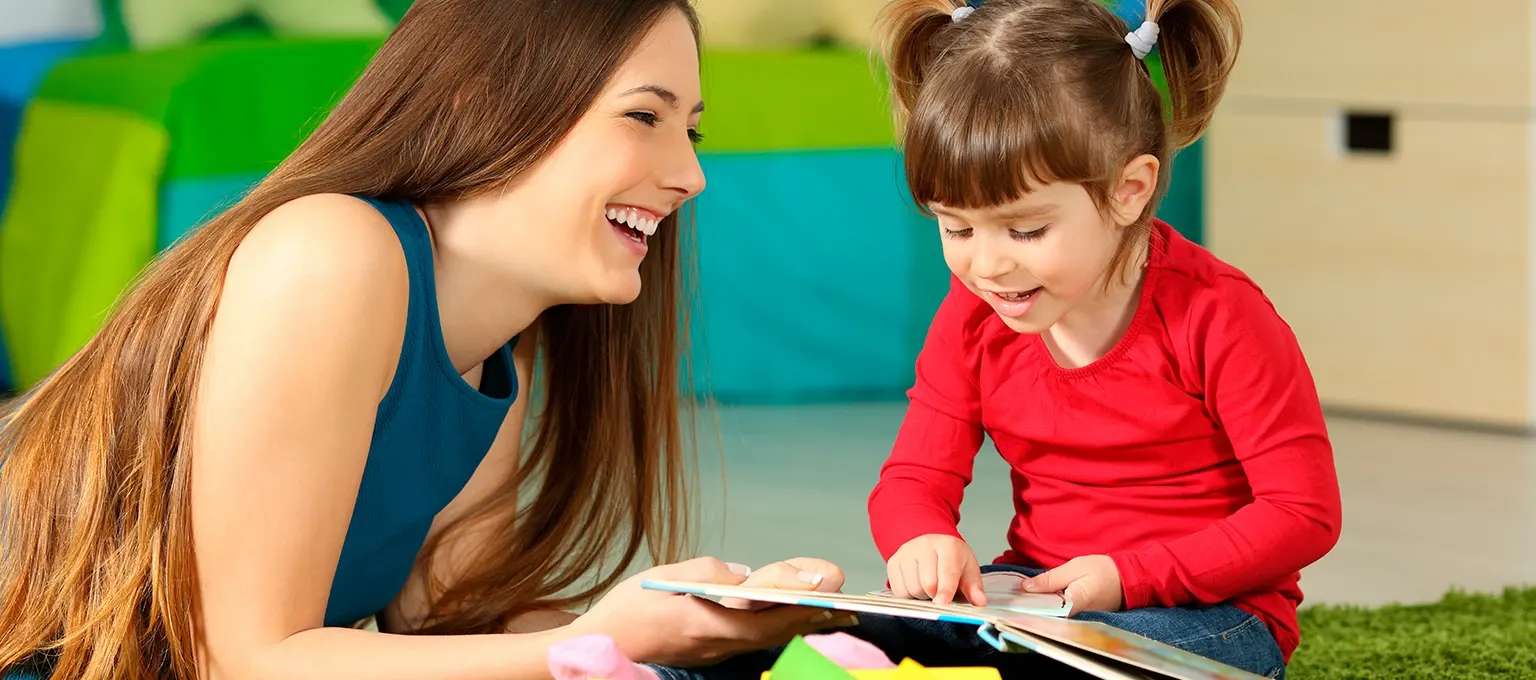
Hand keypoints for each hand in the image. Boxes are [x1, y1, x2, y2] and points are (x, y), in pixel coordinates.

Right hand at [573, 557, 858, 667]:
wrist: (605, 648)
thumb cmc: (627, 611)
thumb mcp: (663, 579)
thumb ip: (706, 573)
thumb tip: (744, 574)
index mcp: (708, 622)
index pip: (766, 611)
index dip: (799, 595)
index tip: (826, 579)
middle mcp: (720, 643)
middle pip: (778, 628)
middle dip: (814, 609)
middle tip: (845, 592)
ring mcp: (718, 652)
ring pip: (770, 636)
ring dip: (803, 620)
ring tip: (836, 605)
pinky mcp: (713, 653)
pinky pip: (756, 640)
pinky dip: (781, 626)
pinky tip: (797, 616)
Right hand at [885, 534, 985, 606]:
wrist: (931, 544)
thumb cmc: (952, 559)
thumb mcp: (968, 568)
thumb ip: (973, 586)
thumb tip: (979, 601)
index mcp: (948, 546)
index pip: (946, 572)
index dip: (945, 590)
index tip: (942, 604)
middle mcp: (924, 545)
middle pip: (927, 584)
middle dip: (935, 595)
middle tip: (941, 592)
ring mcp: (906, 553)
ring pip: (912, 589)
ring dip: (922, 596)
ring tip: (929, 587)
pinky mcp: (893, 562)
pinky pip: (898, 590)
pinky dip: (909, 595)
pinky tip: (916, 585)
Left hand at [1021, 555, 1122, 614]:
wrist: (1129, 578)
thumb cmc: (1104, 570)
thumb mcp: (1075, 567)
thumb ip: (1050, 578)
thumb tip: (1026, 587)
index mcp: (1076, 603)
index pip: (1046, 612)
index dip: (1029, 608)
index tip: (1013, 604)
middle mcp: (1077, 617)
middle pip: (1048, 617)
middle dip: (1031, 609)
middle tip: (1014, 602)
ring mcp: (1080, 620)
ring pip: (1053, 617)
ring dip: (1039, 609)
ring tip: (1023, 601)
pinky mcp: (1081, 618)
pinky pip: (1061, 616)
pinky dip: (1050, 609)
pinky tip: (1040, 602)